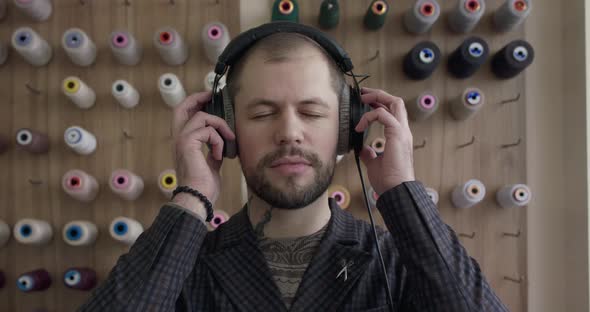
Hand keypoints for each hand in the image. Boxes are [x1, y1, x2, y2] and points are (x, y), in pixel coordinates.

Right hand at [172, 91, 235, 206]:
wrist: (197, 199)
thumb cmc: (203, 187)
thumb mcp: (211, 166)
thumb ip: (212, 153)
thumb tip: (220, 148)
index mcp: (183, 144)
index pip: (183, 116)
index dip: (194, 104)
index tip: (209, 99)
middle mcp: (178, 139)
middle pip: (182, 108)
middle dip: (197, 98)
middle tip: (212, 95)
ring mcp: (181, 140)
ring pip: (201, 117)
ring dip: (219, 126)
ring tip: (228, 139)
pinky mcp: (187, 143)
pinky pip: (207, 131)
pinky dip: (218, 141)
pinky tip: (219, 155)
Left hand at [354, 87, 414, 194]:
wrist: (396, 190)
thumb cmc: (388, 180)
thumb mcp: (374, 163)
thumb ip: (370, 154)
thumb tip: (363, 149)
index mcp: (399, 136)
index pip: (392, 112)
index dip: (380, 103)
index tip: (365, 102)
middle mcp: (403, 131)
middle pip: (396, 102)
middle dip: (379, 94)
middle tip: (363, 93)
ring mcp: (402, 132)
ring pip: (394, 103)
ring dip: (377, 97)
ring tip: (363, 98)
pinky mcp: (397, 134)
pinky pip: (383, 115)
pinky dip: (370, 116)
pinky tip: (359, 126)